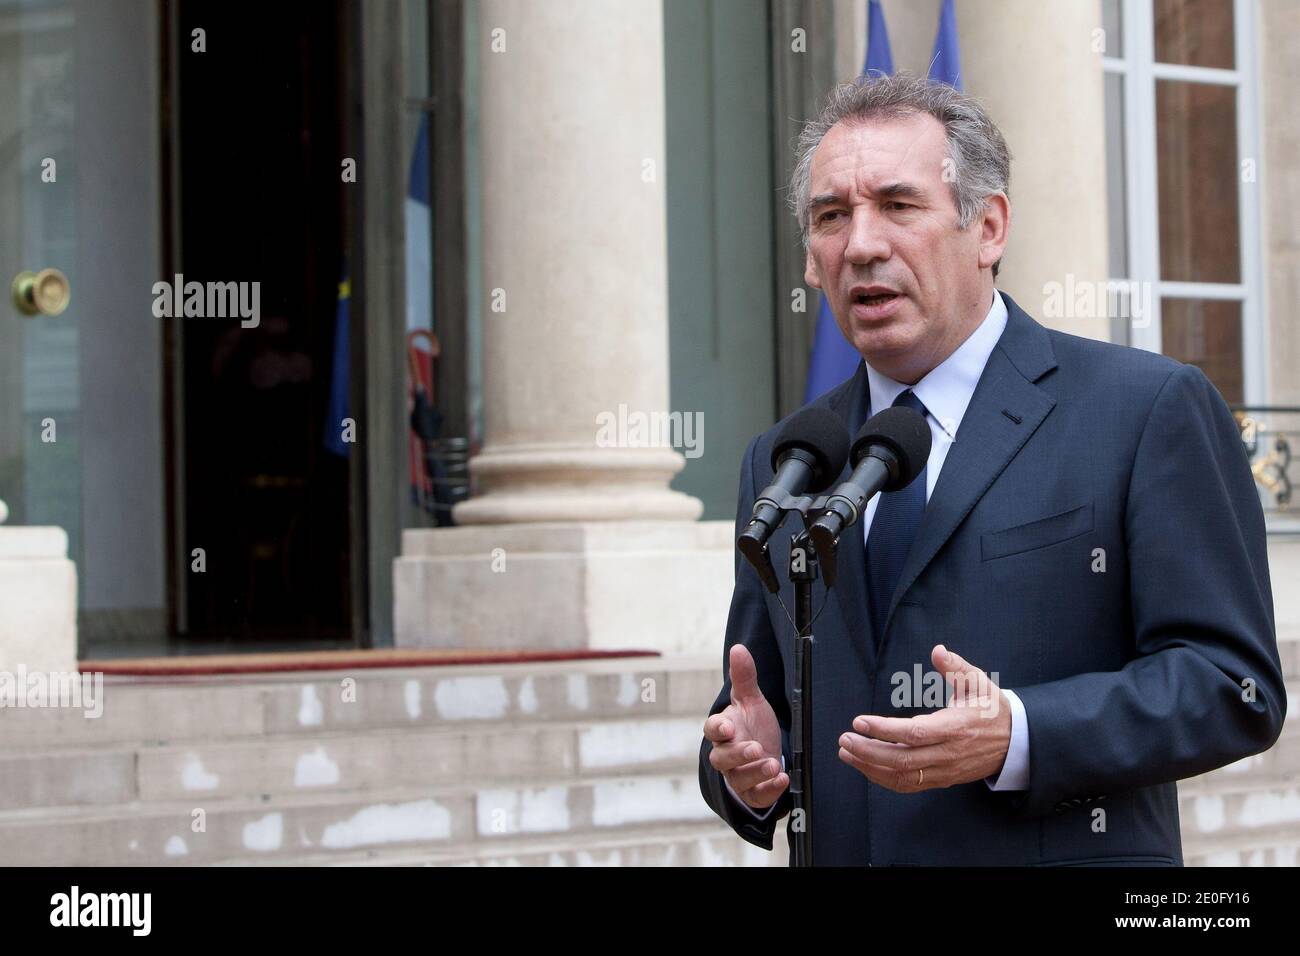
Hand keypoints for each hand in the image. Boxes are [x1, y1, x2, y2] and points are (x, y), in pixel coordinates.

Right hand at [703, 644, 788, 809]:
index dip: (717, 729)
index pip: (711, 730)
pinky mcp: (753, 792)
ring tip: (773, 764)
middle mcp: (725, 755)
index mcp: (722, 730)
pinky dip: (768, 790)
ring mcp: (737, 775)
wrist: (766, 750)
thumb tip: (738, 648)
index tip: (729, 727)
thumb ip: (744, 677)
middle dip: (738, 755)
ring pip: (739, 779)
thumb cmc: (752, 724)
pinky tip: (783, 780)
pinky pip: (756, 796)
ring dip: (755, 773)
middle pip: (722, 758)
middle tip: (756, 748)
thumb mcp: (751, 700)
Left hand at [837, 644, 1011, 791]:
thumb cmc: (992, 709)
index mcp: (955, 727)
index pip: (915, 733)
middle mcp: (948, 753)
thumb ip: (956, 667)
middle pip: (902, 760)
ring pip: (902, 777)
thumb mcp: (979, 682)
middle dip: (868, 751)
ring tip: (847, 753)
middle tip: (845, 739)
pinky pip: (909, 785)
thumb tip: (939, 651)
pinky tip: (866, 766)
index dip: (884, 730)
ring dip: (870, 767)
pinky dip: (883, 779)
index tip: (860, 721)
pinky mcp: (942, 780)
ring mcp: (944, 770)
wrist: (1015, 742)